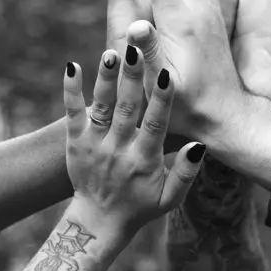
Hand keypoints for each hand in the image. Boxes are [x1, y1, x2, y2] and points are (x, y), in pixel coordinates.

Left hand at [63, 45, 206, 237]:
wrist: (99, 222)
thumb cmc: (141, 206)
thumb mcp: (170, 199)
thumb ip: (186, 173)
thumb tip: (199, 144)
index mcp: (144, 161)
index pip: (156, 125)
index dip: (162, 100)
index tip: (167, 74)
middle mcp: (118, 150)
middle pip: (127, 109)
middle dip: (133, 79)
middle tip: (137, 49)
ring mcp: (94, 145)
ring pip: (101, 107)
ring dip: (106, 79)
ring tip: (112, 52)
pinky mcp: (75, 142)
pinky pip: (71, 113)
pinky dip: (70, 90)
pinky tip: (71, 66)